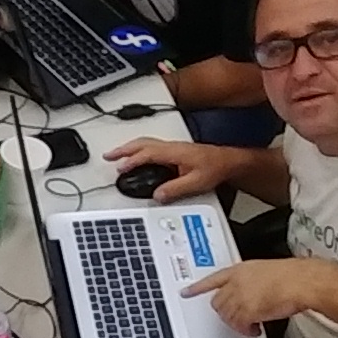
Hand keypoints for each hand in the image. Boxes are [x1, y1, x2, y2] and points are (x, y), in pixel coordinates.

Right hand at [104, 136, 240, 201]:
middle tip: (108, 156)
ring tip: (116, 156)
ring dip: (129, 148)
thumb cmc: (216, 168)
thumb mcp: (196, 183)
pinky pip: (150, 147)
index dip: (132, 160)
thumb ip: (175, 189)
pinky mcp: (174, 151)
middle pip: (142, 143)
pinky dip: (138, 150)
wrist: (228, 162)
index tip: (121, 168)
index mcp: (175, 152)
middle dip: (123, 150)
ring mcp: (172, 148)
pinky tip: (135, 157)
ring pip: (145, 143)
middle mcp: (171, 147)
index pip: (148, 153)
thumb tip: (158, 194)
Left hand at [177, 258, 321, 336]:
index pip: (212, 279)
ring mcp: (239, 296)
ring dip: (237, 323)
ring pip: (226, 315)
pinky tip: (255, 329)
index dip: (198, 287)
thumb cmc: (293, 276)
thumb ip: (252, 281)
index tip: (187, 292)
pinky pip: (238, 325)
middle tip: (240, 317)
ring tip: (252, 324)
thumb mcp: (266, 272)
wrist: (302, 281)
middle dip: (226, 312)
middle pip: (217, 302)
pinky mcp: (246, 311)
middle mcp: (236, 282)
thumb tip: (253, 292)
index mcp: (240, 270)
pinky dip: (245, 330)